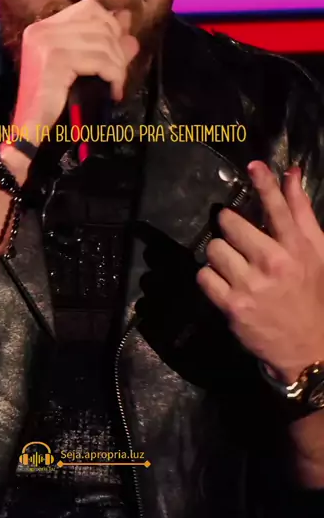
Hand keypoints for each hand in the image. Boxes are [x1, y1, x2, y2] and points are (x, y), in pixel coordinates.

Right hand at [11, 0, 138, 143]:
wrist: (28, 131)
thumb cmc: (52, 102)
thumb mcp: (82, 67)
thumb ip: (105, 46)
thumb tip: (130, 30)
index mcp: (44, 26)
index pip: (90, 9)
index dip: (111, 28)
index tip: (116, 55)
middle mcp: (43, 29)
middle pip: (100, 24)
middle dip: (117, 51)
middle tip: (117, 75)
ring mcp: (47, 42)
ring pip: (103, 42)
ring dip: (117, 66)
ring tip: (115, 84)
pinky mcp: (55, 60)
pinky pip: (100, 60)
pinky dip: (114, 75)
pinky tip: (113, 91)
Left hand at [196, 161, 323, 383]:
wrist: (310, 350)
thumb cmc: (314, 296)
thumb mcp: (318, 253)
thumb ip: (301, 213)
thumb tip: (291, 174)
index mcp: (297, 249)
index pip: (278, 208)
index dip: (265, 183)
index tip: (254, 166)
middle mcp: (273, 263)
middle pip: (232, 224)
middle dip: (230, 227)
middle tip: (237, 237)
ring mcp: (250, 285)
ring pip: (214, 249)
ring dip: (221, 254)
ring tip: (235, 265)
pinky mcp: (233, 306)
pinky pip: (205, 276)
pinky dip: (211, 277)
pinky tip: (225, 282)